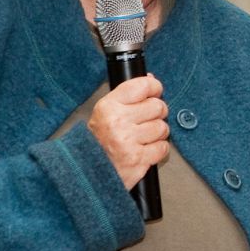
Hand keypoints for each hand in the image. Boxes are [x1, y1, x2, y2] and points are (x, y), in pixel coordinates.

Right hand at [88, 75, 168, 189]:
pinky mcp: (137, 160)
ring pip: (162, 128)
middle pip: (158, 107)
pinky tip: (146, 150)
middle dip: (156, 114)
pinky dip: (158, 150)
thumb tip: (150, 78)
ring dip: (158, 133)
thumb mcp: (105, 112)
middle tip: (147, 120)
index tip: (155, 92)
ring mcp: (128, 141)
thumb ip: (128, 96)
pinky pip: (162, 148)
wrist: (87, 171)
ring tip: (144, 137)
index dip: (154, 88)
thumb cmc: (98, 141)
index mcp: (109, 106)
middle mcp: (118, 122)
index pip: (143, 86)